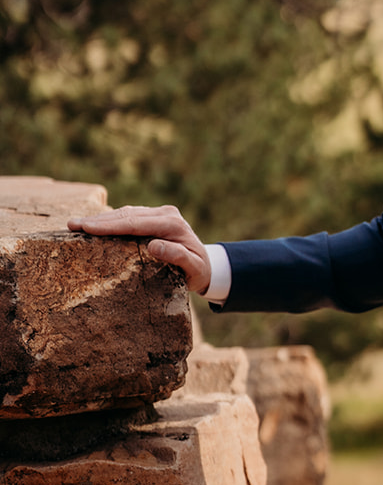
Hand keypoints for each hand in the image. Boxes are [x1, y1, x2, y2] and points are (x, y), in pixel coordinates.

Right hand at [67, 204, 211, 294]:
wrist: (208, 264)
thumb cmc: (199, 271)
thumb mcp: (194, 269)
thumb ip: (178, 257)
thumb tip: (154, 245)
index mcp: (173, 224)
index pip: (135, 224)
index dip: (108, 226)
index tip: (86, 228)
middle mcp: (166, 214)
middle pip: (126, 215)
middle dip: (98, 221)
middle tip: (72, 224)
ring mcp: (159, 213)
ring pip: (125, 213)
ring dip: (101, 219)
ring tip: (76, 224)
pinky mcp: (154, 217)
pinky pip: (128, 216)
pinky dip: (110, 220)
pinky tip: (93, 225)